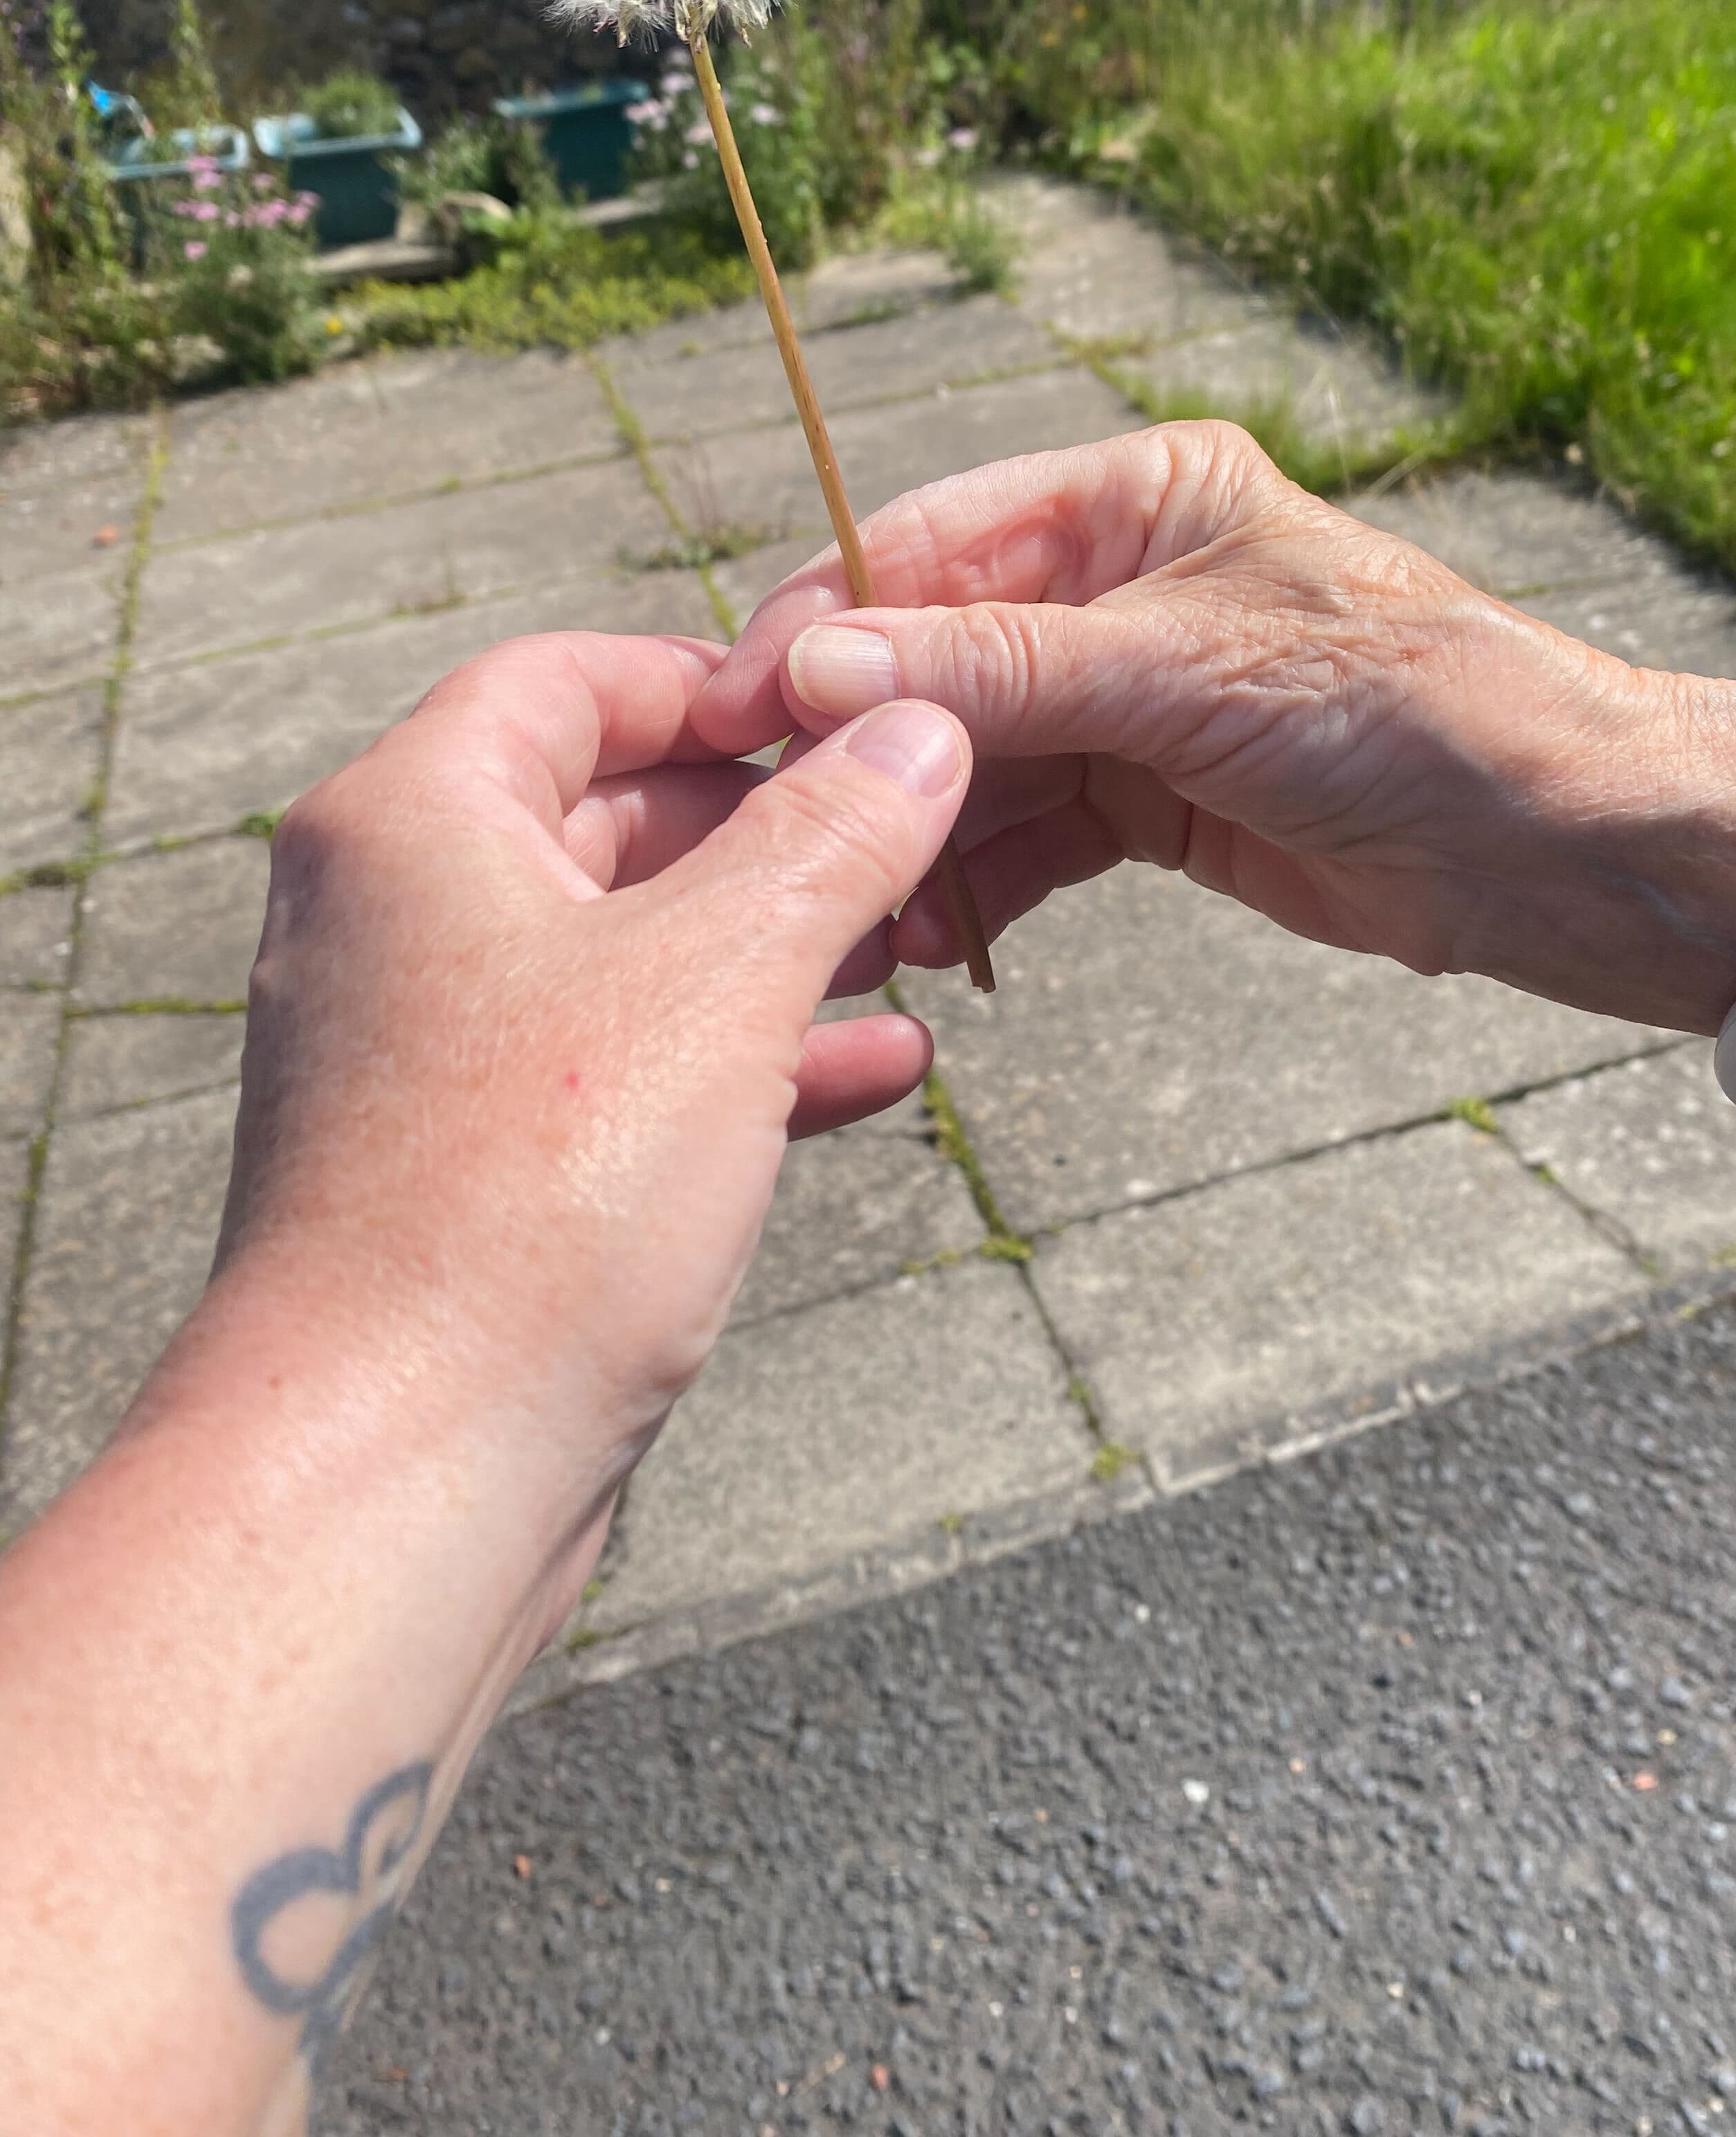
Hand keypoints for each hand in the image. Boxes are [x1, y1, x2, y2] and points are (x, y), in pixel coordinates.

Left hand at [217, 628, 973, 1476]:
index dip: (718, 685)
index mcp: (411, 823)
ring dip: (778, 947)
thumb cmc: (532, 1196)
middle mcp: (398, 919)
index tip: (848, 714)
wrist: (398, 1472)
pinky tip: (877, 1070)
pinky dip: (743, 1058)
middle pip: (608, 812)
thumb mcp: (721, 976)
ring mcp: (433, 1052)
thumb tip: (919, 726)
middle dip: (774, 826)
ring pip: (631, 951)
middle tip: (917, 836)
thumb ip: (831, 838)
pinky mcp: (477, 1167)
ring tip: (920, 946)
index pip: (569, 681)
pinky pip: (625, 1070)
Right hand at [697, 422, 1735, 1035]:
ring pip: (972, 763)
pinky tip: (925, 933)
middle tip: (760, 834)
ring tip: (840, 912)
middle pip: (936, 660)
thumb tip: (808, 665)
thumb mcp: (1190, 672)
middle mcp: (1122, 585)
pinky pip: (1027, 835)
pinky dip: (976, 883)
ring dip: (907, 834)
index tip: (725, 705)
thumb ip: (1000, 672)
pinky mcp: (1151, 802)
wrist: (1561, 850)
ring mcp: (1133, 700)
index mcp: (1138, 494)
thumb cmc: (1412, 708)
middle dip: (857, 748)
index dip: (823, 622)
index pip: (932, 542)